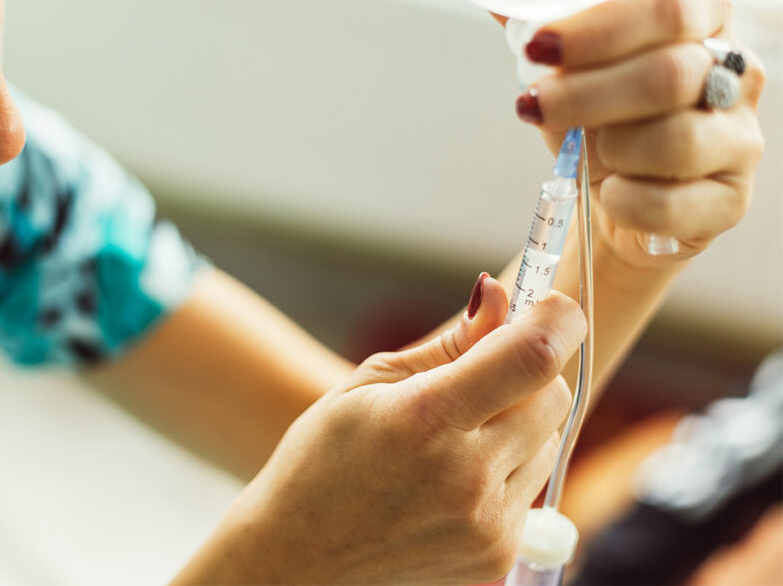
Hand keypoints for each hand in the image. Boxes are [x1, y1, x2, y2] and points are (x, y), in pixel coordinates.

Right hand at [175, 277, 586, 584]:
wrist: (297, 560)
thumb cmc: (320, 462)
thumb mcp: (370, 384)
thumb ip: (448, 343)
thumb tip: (497, 294)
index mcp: (425, 418)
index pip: (533, 356)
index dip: (558, 318)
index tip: (553, 304)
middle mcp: (465, 476)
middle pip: (553, 396)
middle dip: (529, 372)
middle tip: (482, 374)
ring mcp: (486, 525)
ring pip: (547, 442)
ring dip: (518, 425)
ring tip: (453, 437)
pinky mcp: (496, 558)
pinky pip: (531, 492)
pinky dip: (505, 473)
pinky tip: (451, 480)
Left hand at [512, 0, 764, 268]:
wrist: (617, 198)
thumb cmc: (598, 121)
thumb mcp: (573, 71)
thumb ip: (550, 37)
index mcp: (706, 21)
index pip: (669, 8)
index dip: (598, 29)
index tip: (538, 47)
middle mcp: (737, 75)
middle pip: (670, 74)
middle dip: (585, 94)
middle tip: (535, 104)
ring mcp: (740, 140)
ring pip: (676, 141)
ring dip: (610, 149)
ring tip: (587, 152)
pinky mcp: (730, 202)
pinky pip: (670, 204)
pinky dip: (625, 200)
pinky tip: (609, 192)